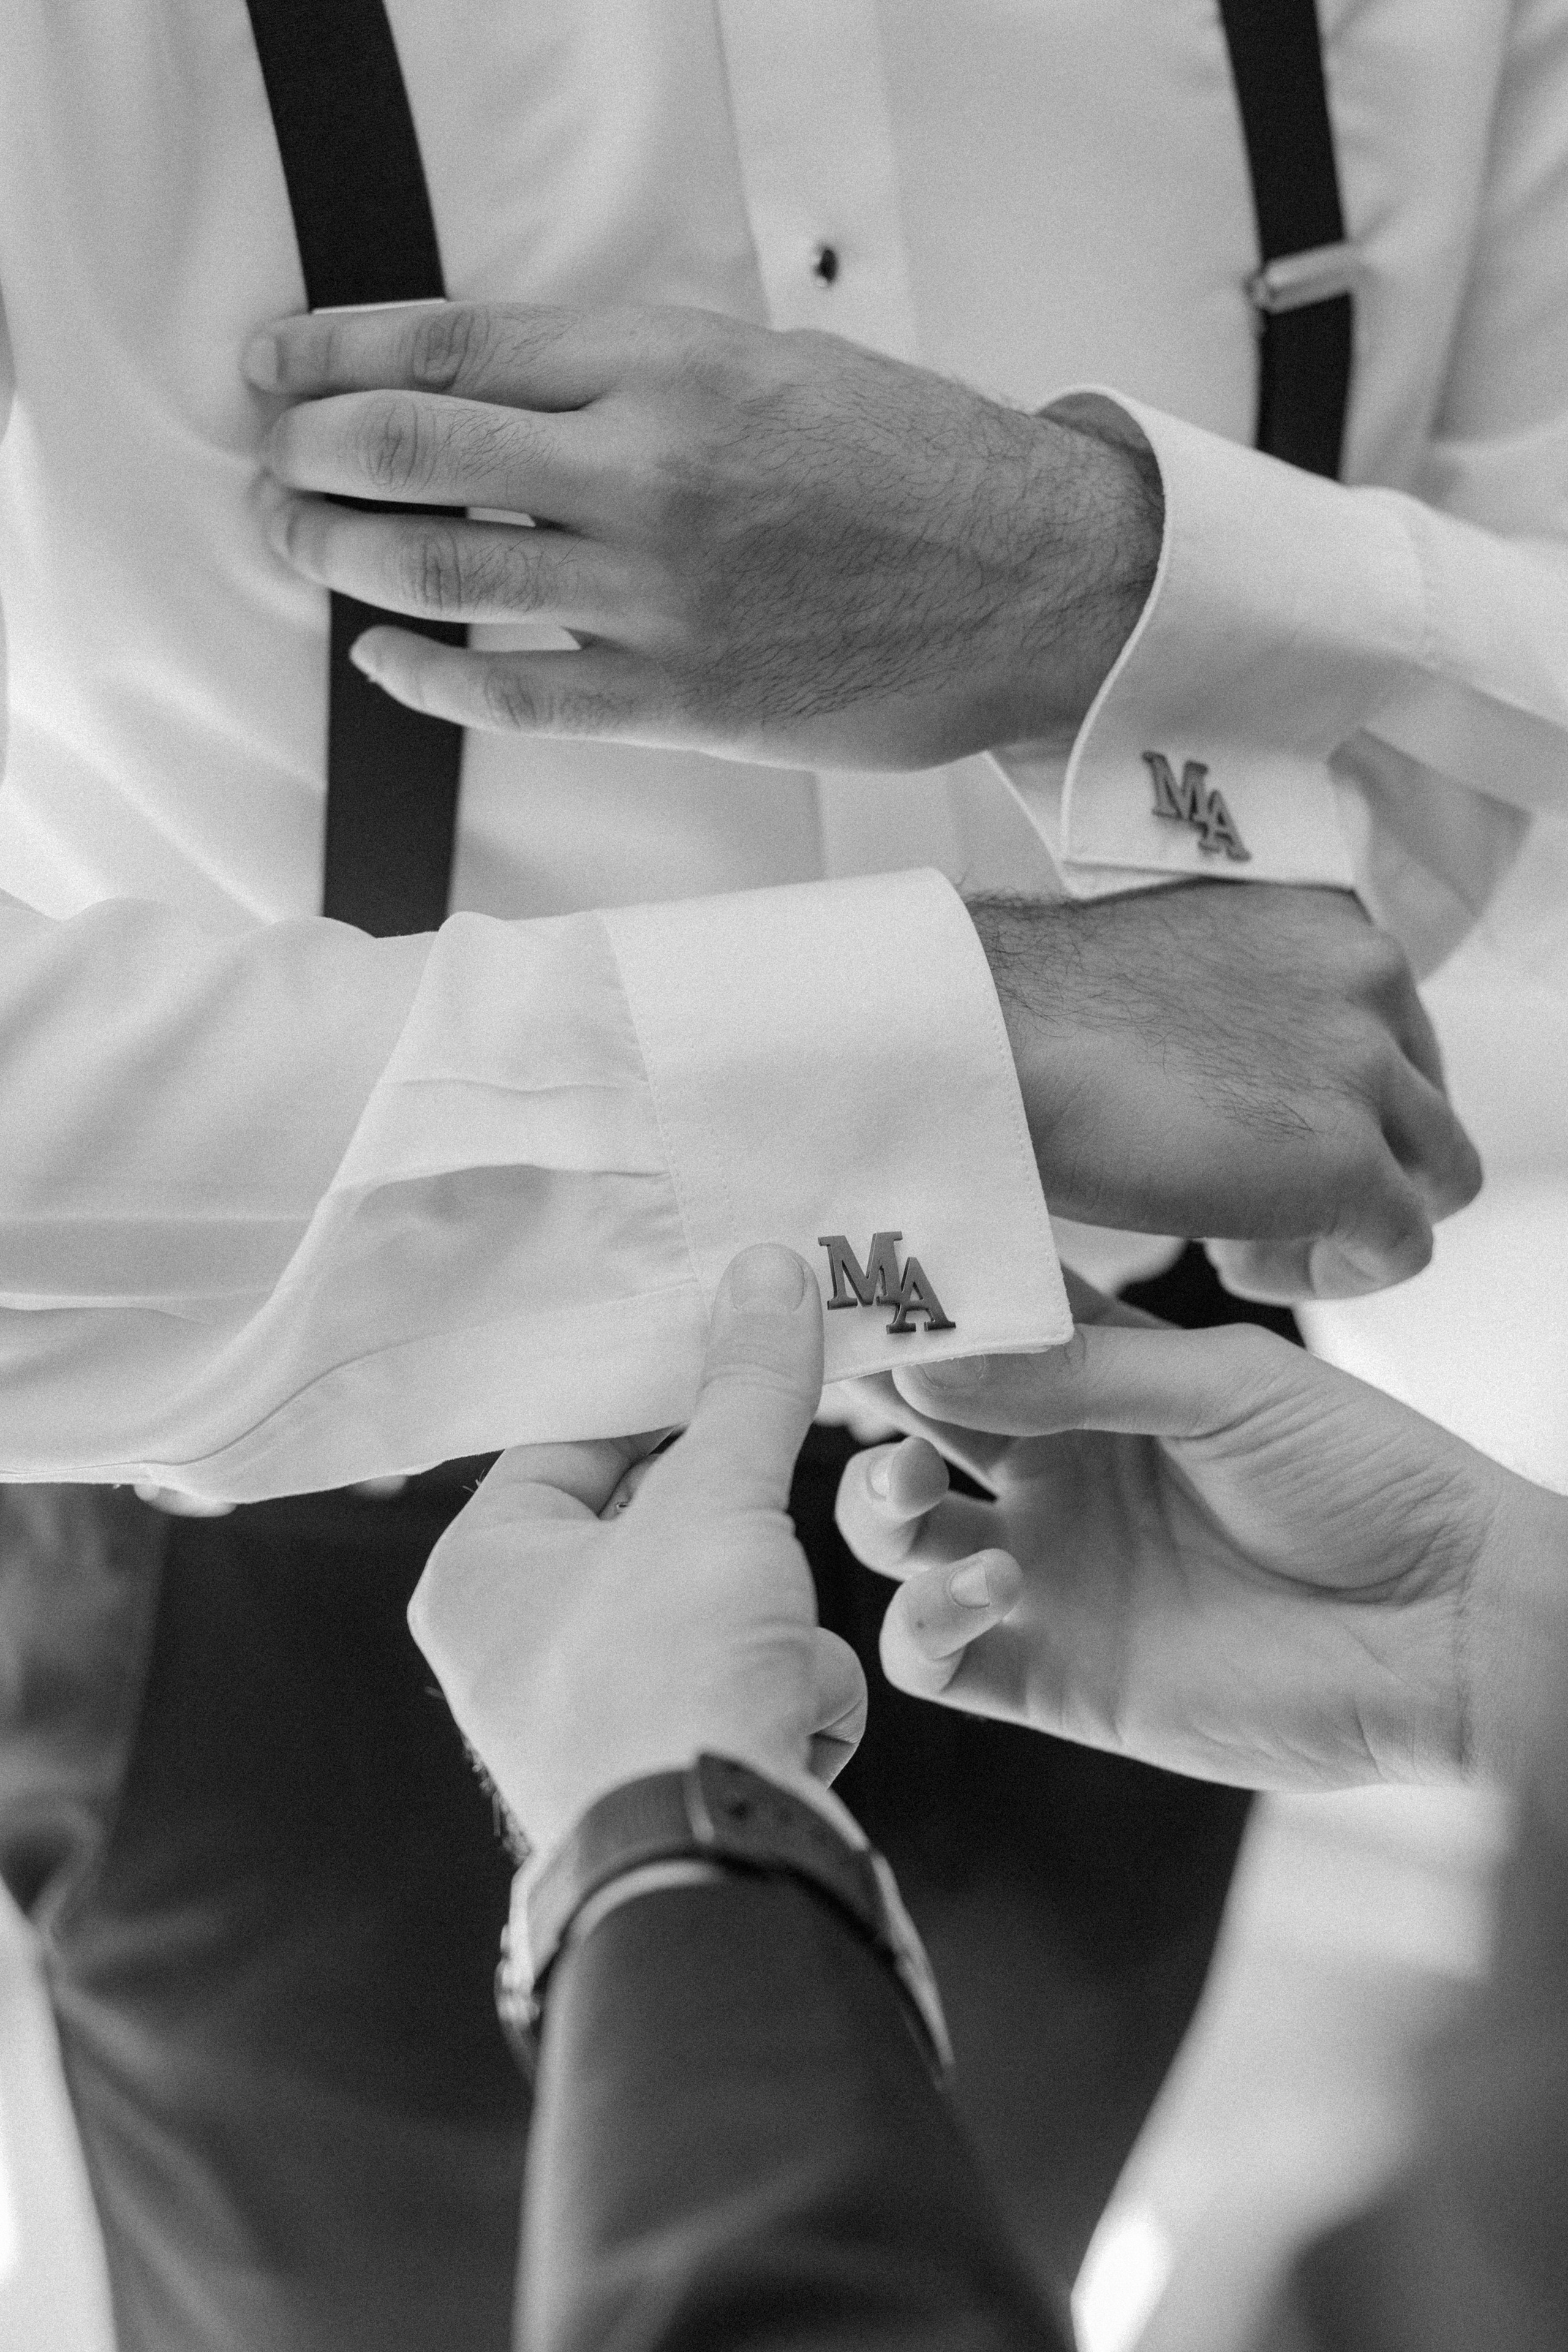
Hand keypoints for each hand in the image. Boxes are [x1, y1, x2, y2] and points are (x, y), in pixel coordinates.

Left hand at [245, 300, 1160, 766]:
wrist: (1035, 580)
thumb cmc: (915, 467)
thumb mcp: (774, 365)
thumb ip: (637, 378)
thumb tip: (500, 399)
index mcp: (672, 366)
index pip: (448, 344)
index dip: (333, 351)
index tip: (273, 364)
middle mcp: (651, 470)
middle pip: (412, 446)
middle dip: (308, 452)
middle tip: (269, 463)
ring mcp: (661, 593)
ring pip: (443, 568)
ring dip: (340, 554)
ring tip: (296, 543)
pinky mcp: (682, 697)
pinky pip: (514, 693)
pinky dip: (426, 675)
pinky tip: (382, 657)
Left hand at [408, 1244, 864, 1866]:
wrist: (713, 1869)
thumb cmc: (667, 1675)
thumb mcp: (717, 1502)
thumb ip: (749, 1386)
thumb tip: (771, 1268)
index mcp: (483, 1569)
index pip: (576, 1435)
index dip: (667, 1385)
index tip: (744, 1341)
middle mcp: (523, 1640)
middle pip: (663, 1518)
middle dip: (743, 1527)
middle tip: (781, 1496)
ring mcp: (600, 1710)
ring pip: (726, 1599)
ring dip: (780, 1618)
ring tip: (776, 1648)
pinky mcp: (674, 1761)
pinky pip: (750, 1676)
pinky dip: (791, 1688)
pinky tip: (789, 1716)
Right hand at [834, 1275, 1567, 1790]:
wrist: (1445, 1628)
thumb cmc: (1363, 1475)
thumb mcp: (1224, 1386)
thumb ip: (1075, 1372)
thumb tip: (925, 1359)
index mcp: (1093, 1377)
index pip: (973, 1319)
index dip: (906, 1294)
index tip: (835, 1263)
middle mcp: (1051, 1465)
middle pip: (908, 1417)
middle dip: (859, 1392)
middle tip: (830, 1374)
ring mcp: (1043, 1570)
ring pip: (893, 1533)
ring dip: (874, 1505)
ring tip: (913, 1489)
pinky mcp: (1051, 1672)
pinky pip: (932, 1655)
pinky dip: (920, 1622)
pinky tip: (983, 1585)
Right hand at [970, 884, 1481, 1298]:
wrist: (986, 1041)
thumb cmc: (1031, 1012)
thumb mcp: (1170, 967)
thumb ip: (1234, 998)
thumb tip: (1231, 1053)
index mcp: (1326, 923)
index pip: (1390, 1031)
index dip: (1328, 1102)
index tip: (1244, 1137)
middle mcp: (1371, 980)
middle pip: (1424, 1104)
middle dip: (1350, 1160)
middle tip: (1240, 1199)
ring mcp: (1367, 1072)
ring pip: (1433, 1178)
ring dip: (1348, 1219)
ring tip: (1241, 1241)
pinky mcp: (1350, 1164)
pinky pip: (1401, 1249)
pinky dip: (1332, 1274)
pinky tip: (1238, 1268)